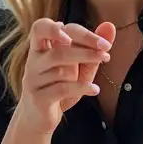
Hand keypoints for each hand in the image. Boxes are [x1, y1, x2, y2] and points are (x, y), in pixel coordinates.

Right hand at [17, 19, 116, 133]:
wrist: (40, 118)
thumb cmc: (60, 88)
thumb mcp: (80, 67)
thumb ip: (92, 48)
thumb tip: (109, 25)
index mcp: (41, 47)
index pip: (50, 27)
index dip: (77, 32)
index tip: (103, 43)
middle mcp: (34, 61)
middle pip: (57, 49)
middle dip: (84, 48)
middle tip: (106, 51)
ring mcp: (33, 79)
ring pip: (61, 70)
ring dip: (84, 69)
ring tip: (98, 73)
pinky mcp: (38, 98)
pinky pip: (62, 89)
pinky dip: (81, 88)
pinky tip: (94, 90)